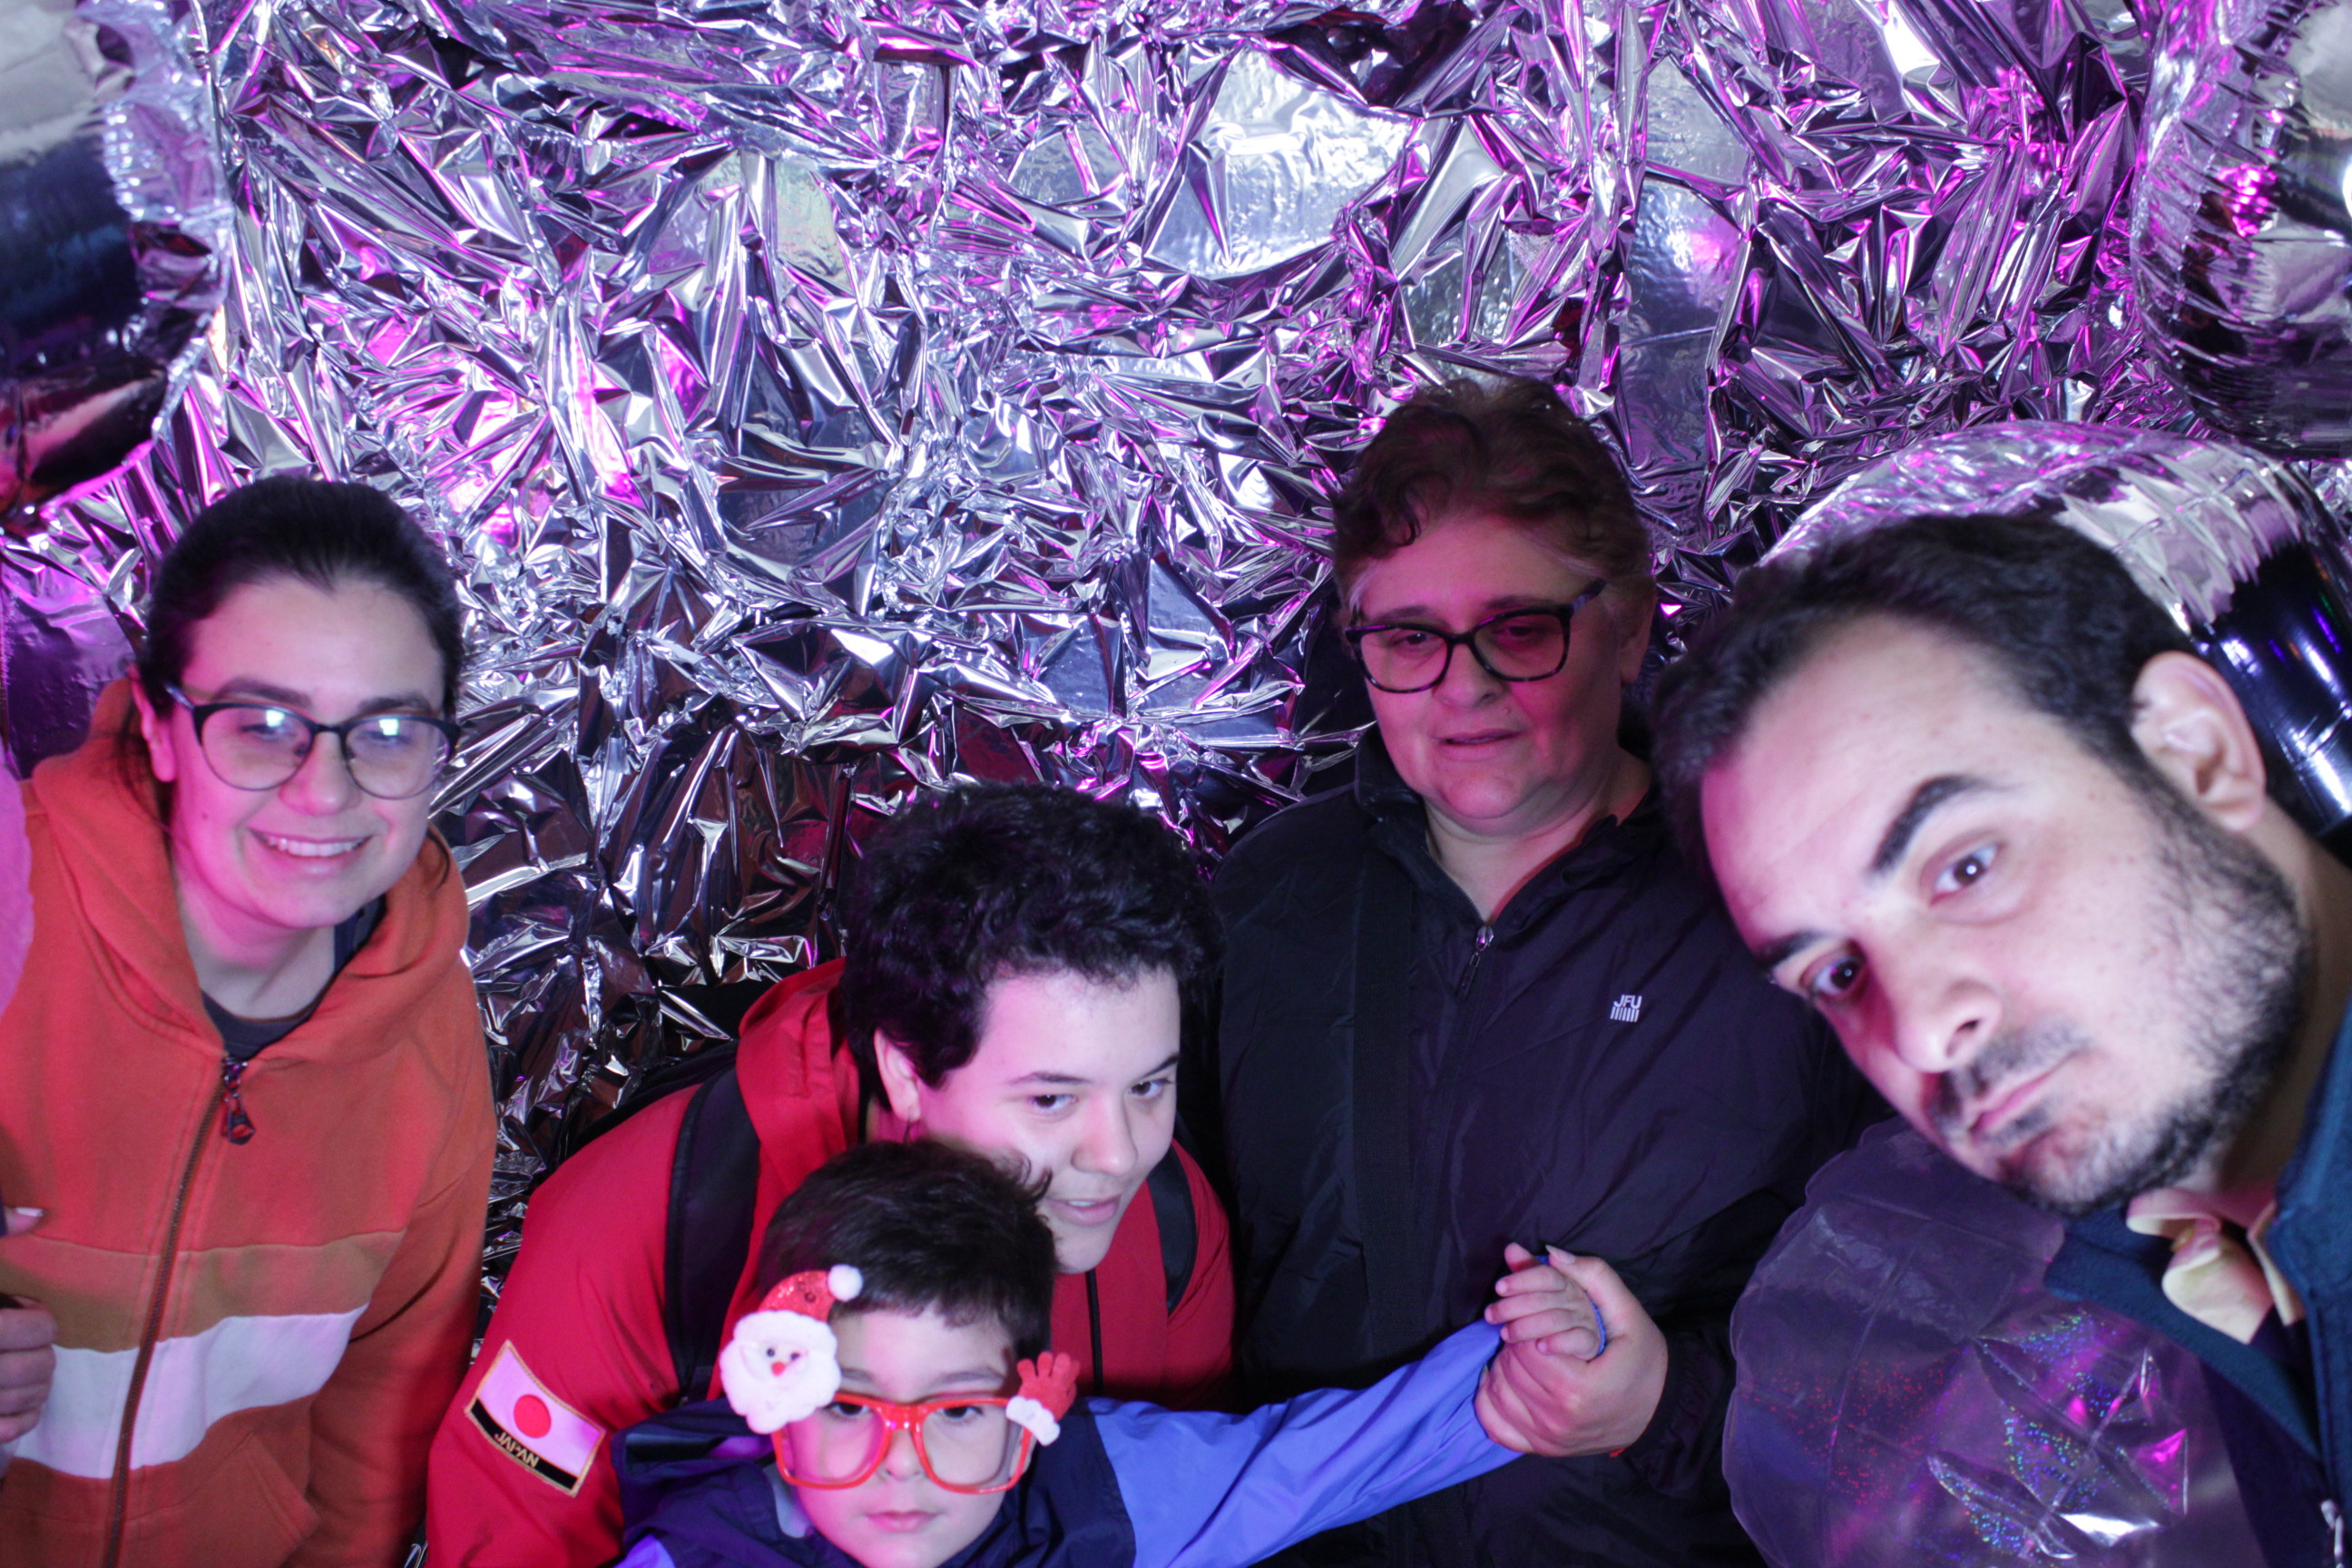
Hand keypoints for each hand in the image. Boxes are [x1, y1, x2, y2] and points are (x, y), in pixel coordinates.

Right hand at [0, 1206, 56, 1444]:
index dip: (37, 1317)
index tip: (16, 1309)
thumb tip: (36, 1216)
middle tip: (24, 1340)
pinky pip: (5, 1431)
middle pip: (38, 1366)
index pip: (35, 1329)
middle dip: (41, 1351)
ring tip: (23, 1366)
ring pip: (28, 1399)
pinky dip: (22, 1418)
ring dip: (38, 1383)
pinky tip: (17, 1402)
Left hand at [1475, 1246, 1667, 1457]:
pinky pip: (1496, 1425)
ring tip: (1521, 1349)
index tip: (1537, 1316)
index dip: (1525, 1322)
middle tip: (1528, 1329)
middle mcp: (1558, 1420)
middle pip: (1509, 1366)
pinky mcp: (1543, 1449)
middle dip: (1513, 1339)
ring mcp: (1548, 1440)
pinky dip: (1489, 1400)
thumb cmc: (1645, 1361)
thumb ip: (1593, 1276)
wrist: (1660, 1411)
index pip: (1524, 1345)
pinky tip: (1500, 1379)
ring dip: (1501, 1364)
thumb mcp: (1628, 1314)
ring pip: (1497, 1392)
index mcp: (1577, 1388)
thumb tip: (1549, 1251)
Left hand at [1484, 1241, 1602, 1359]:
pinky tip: (1540, 1347)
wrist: (1572, 1343)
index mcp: (1565, 1281)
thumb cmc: (1551, 1311)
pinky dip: (1558, 1343)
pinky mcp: (1590, 1342)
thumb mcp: (1537, 1289)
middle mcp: (1577, 1298)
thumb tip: (1511, 1248)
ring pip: (1555, 1320)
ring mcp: (1584, 1319)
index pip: (1546, 1275)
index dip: (1521, 1280)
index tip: (1498, 1288)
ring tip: (1506, 1334)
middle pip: (1544, 1299)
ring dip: (1526, 1327)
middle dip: (1512, 1307)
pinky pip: (1578, 1340)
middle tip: (1490, 1316)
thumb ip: (1526, 1269)